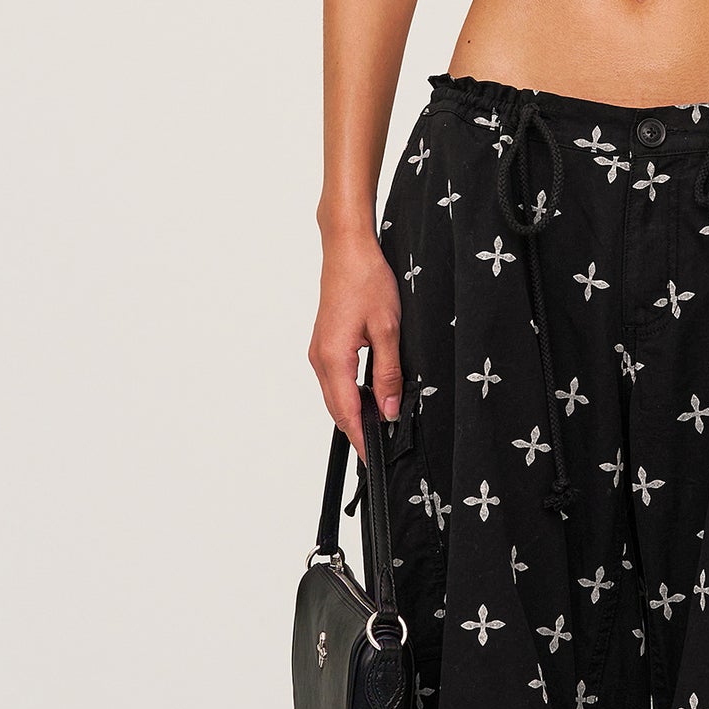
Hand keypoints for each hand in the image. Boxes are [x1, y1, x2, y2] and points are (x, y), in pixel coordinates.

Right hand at [311, 227, 404, 435]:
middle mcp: (320, 359)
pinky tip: (370, 396)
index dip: (363, 439)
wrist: (347, 250)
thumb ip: (389, 374)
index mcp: (334, 359)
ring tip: (380, 426)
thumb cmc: (366, 280)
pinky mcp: (324, 345)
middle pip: (338, 410)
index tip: (375, 459)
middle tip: (382, 449)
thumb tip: (388, 409)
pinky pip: (335, 380)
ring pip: (336, 396)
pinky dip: (350, 395)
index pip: (348, 413)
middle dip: (359, 431)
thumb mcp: (388, 329)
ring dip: (355, 413)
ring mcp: (319, 352)